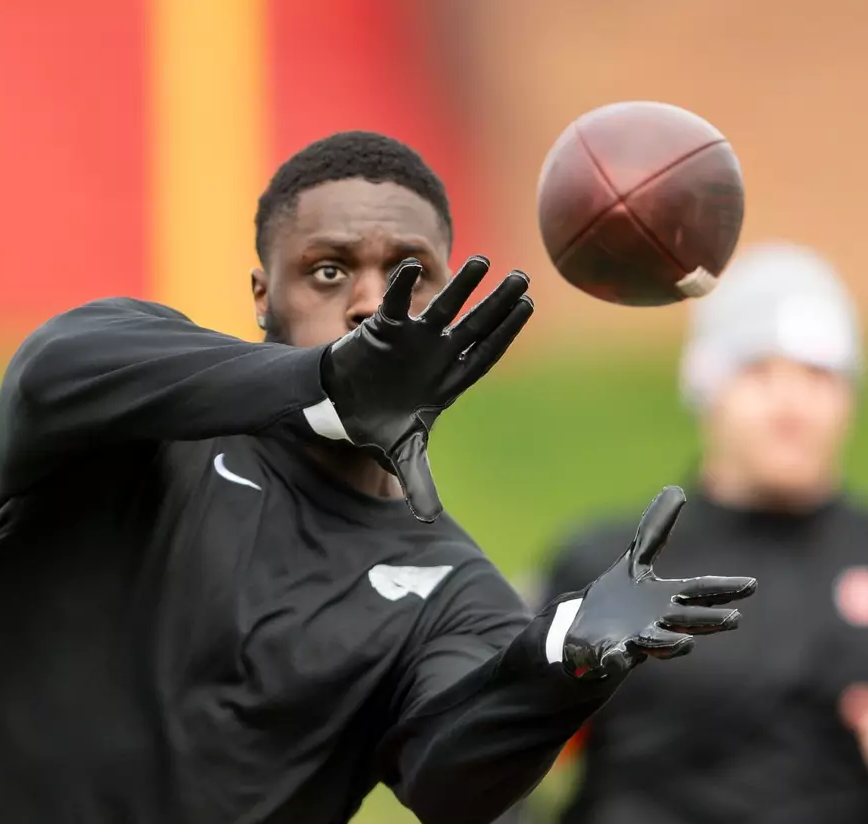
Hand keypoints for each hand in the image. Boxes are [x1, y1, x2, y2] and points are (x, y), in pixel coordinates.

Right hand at [322, 257, 532, 521]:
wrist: (341, 406)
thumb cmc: (378, 423)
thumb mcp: (402, 453)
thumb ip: (418, 481)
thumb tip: (429, 517)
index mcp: (449, 379)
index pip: (485, 353)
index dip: (505, 332)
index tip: (527, 308)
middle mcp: (437, 353)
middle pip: (474, 324)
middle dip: (497, 302)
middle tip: (522, 277)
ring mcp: (413, 338)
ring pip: (441, 307)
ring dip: (459, 285)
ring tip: (479, 261)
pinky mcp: (383, 328)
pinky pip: (395, 304)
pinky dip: (401, 287)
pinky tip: (410, 268)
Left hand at [553, 487, 756, 678]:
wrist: (588, 632)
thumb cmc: (620, 600)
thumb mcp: (635, 560)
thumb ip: (655, 530)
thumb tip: (676, 489)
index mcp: (667, 599)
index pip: (700, 591)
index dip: (725, 589)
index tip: (751, 584)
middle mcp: (658, 622)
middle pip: (687, 620)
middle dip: (709, 621)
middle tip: (734, 619)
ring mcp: (636, 640)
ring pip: (658, 643)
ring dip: (671, 644)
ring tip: (685, 643)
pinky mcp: (611, 654)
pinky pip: (614, 659)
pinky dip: (615, 660)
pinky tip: (618, 658)